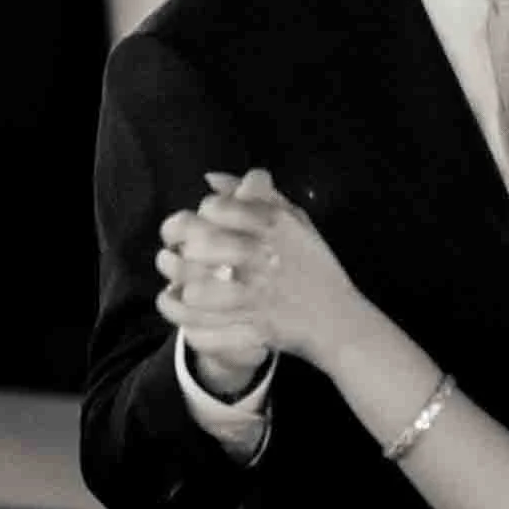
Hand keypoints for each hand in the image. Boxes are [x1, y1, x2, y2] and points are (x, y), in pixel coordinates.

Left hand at [155, 168, 363, 371]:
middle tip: (172, 249)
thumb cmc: (312, 264)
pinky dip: (184, 318)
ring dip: (177, 285)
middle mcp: (265, 258)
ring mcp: (258, 298)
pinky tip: (177, 306)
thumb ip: (259, 194)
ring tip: (171, 280)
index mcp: (276, 227)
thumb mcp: (296, 220)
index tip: (198, 219)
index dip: (199, 212)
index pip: (219, 209)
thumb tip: (211, 178)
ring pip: (196, 292)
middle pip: (202, 245)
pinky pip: (204, 327)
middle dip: (178, 245)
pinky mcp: (251, 330)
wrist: (337, 318)